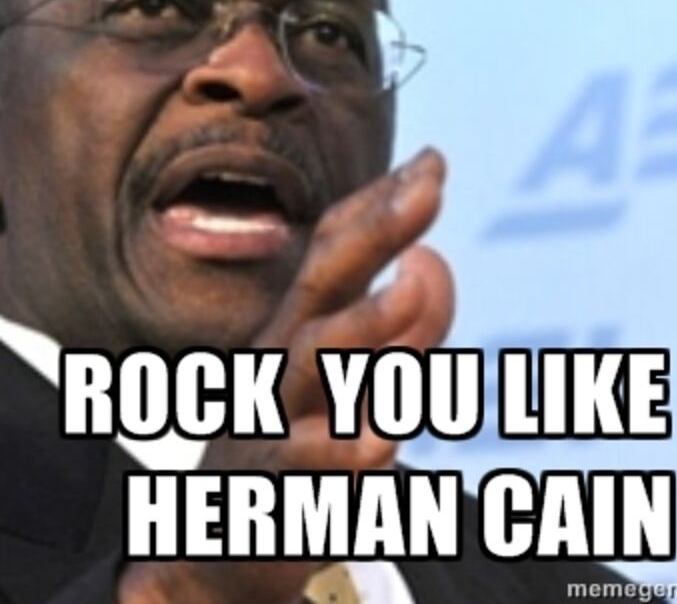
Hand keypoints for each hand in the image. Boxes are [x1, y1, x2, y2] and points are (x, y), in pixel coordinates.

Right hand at [119, 147, 454, 603]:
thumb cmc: (306, 434)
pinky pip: (303, 460)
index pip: (338, 247)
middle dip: (375, 230)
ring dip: (363, 323)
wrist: (226, 533)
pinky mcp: (271, 481)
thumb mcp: (360, 374)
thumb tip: (432, 260)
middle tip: (428, 188)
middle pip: (324, 279)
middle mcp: (284, 352)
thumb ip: (408, 324)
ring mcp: (273, 411)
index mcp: (302, 321)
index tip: (433, 160)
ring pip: (315, 357)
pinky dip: (336, 449)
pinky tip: (375, 444)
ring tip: (406, 293)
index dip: (382, 201)